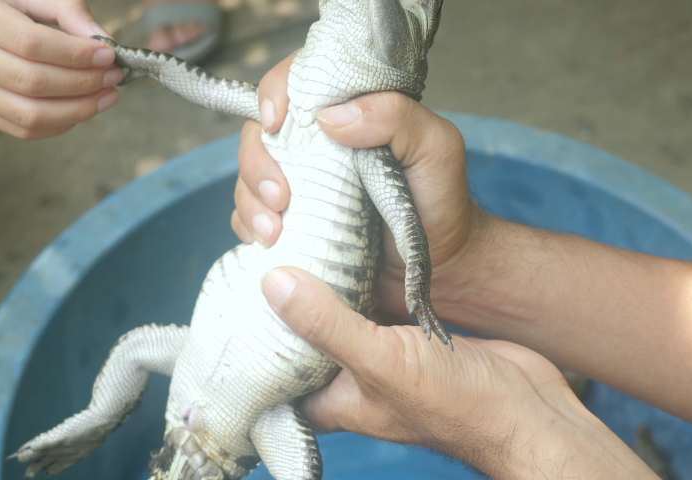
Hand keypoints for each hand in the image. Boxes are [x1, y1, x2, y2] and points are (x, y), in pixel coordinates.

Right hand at [0, 0, 120, 138]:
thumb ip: (62, 8)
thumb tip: (103, 40)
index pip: (30, 44)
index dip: (75, 54)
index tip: (108, 54)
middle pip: (31, 83)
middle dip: (83, 84)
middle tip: (114, 76)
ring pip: (28, 115)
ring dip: (78, 111)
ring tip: (106, 96)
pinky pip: (21, 129)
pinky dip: (59, 124)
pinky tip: (81, 108)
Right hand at [233, 53, 484, 321]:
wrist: (442, 265)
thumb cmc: (441, 201)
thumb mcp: (436, 148)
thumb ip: (396, 117)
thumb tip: (330, 116)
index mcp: (349, 112)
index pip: (297, 83)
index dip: (275, 93)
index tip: (275, 121)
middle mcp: (317, 144)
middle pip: (260, 133)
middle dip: (256, 163)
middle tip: (280, 197)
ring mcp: (302, 184)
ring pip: (249, 177)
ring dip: (251, 201)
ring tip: (273, 230)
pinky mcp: (293, 222)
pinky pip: (251, 217)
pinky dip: (250, 227)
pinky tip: (270, 243)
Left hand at [261, 266, 658, 478]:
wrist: (525, 406)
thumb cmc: (456, 402)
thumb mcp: (381, 361)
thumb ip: (327, 324)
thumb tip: (273, 282)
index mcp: (329, 401)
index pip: (270, 372)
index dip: (249, 337)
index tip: (230, 294)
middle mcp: (347, 378)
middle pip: (300, 334)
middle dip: (283, 298)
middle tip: (262, 250)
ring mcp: (376, 354)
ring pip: (334, 312)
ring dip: (322, 281)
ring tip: (296, 236)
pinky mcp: (402, 332)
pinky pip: (369, 300)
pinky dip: (358, 276)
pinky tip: (347, 243)